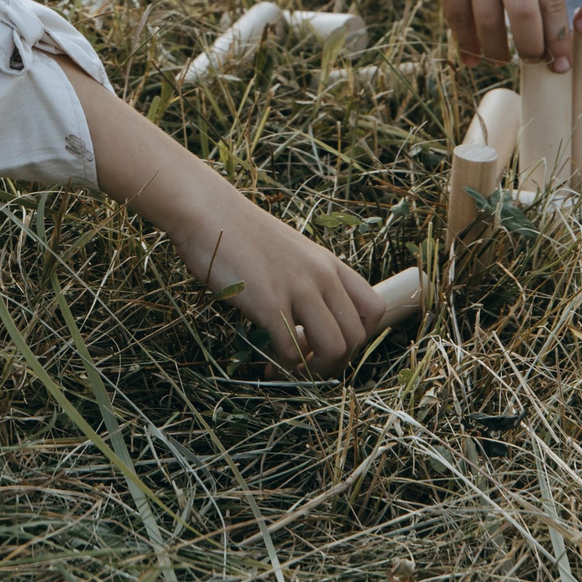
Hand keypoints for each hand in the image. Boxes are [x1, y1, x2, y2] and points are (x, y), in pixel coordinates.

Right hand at [70, 70, 385, 375]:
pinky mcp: (270, 302)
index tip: (330, 344)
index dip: (360, 337)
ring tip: (290, 367)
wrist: (207, 211)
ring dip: (315, 370)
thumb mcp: (288, 252)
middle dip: (336, 363)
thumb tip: (308, 322)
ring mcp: (297, 288)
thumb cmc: (238, 233)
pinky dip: (284, 367)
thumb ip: (305, 280)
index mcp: (329, 264)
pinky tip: (267, 363)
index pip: (374, 310)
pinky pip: (293, 350)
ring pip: (335, 348)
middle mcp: (321, 276)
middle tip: (307, 364)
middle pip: (357, 337)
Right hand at [411, 0, 572, 68]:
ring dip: (496, 51)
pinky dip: (466, 44)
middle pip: (525, 15)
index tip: (562, 66)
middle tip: (531, 66)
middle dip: (530, 50)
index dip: (559, 40)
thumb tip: (551, 40)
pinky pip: (459, 19)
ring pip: (489, 23)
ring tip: (501, 61)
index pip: (555, 4)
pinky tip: (472, 57)